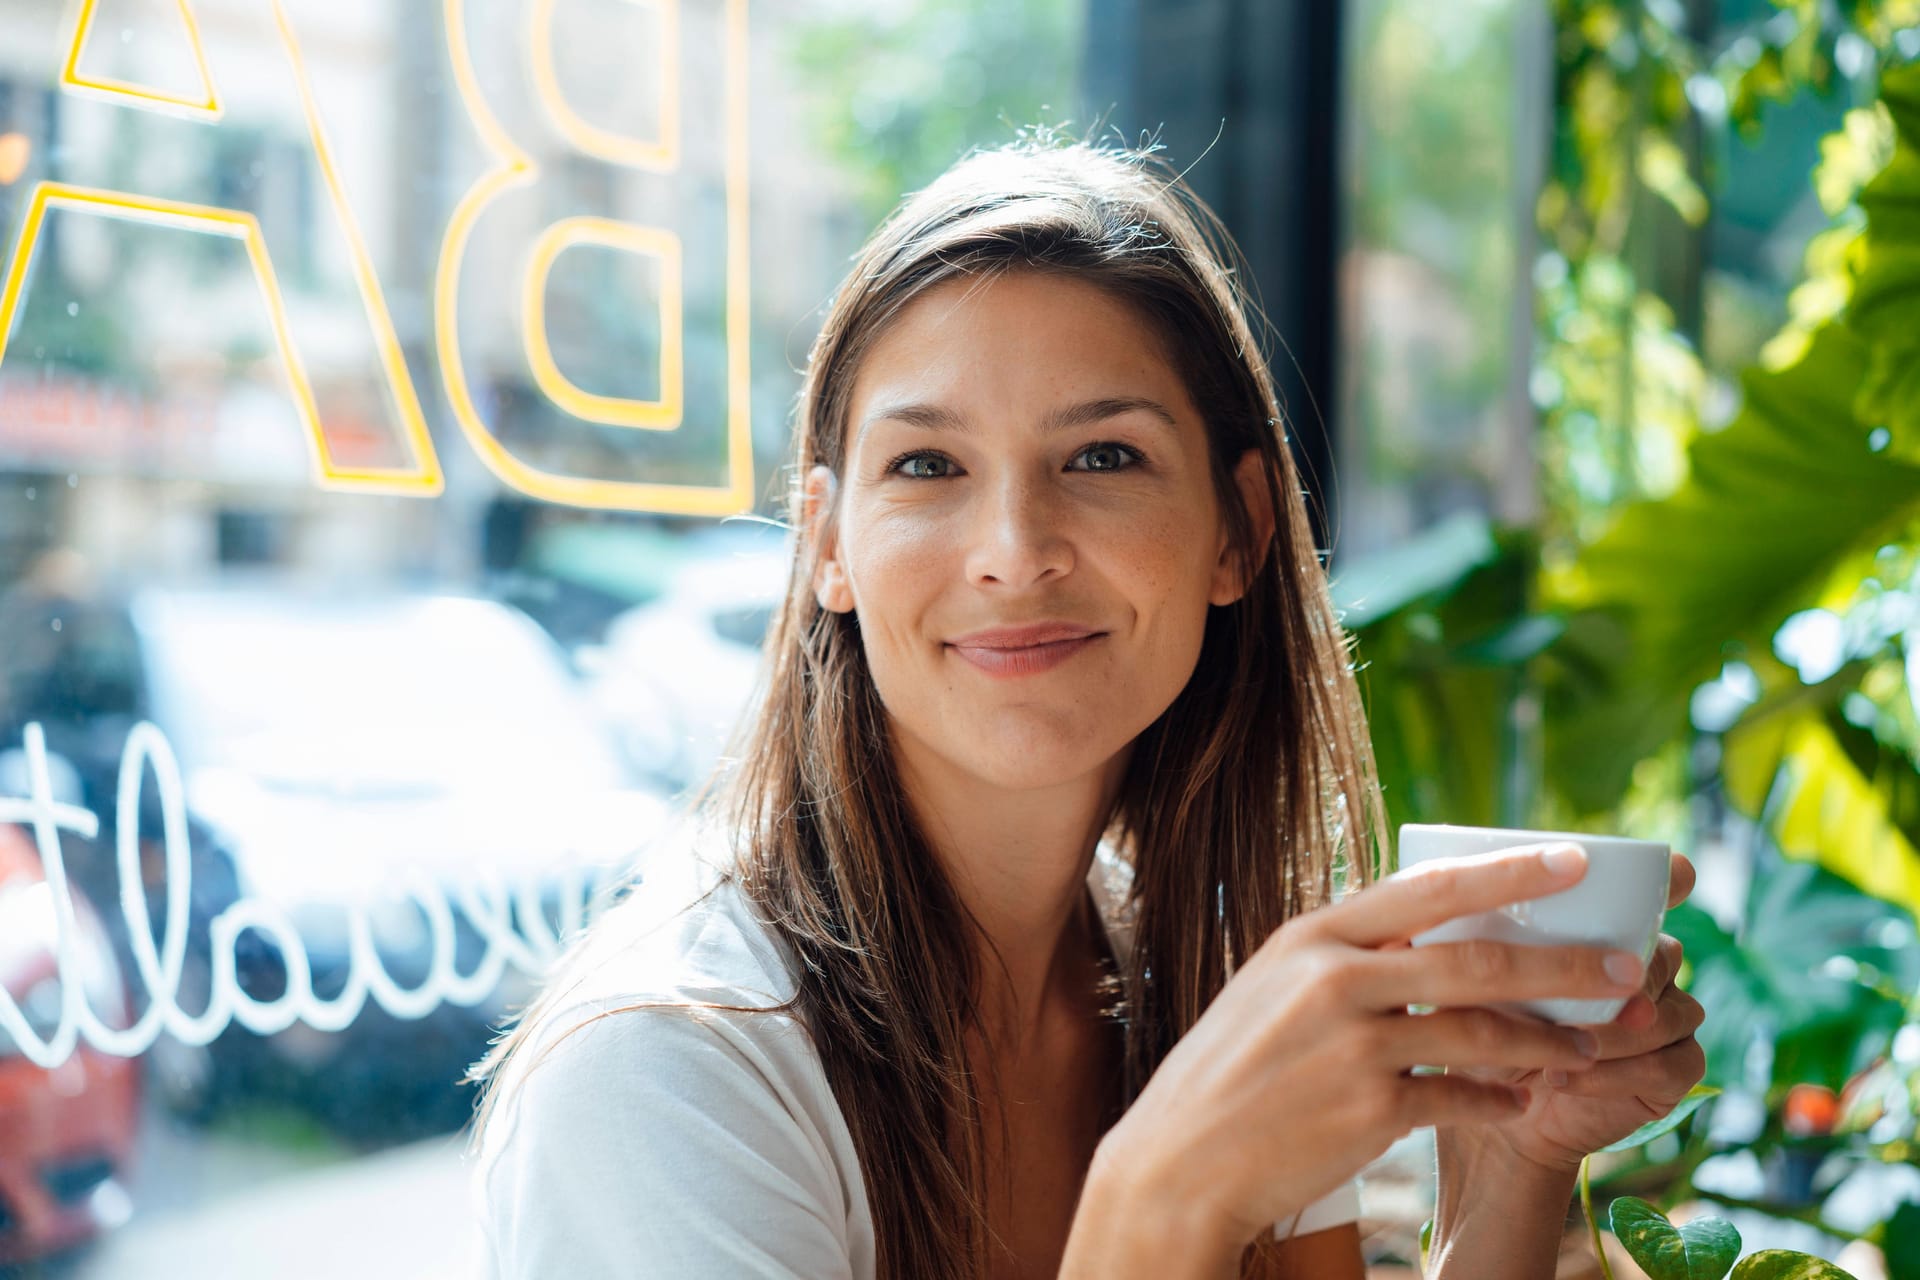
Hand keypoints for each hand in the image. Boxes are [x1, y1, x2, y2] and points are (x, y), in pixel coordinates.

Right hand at [1079, 843, 1644, 1255]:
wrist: (1181, 1160)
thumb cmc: (1231, 1074)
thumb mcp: (1273, 990)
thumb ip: (1343, 960)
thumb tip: (1424, 936)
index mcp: (1311, 936)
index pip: (1428, 886)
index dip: (1509, 870)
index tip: (1574, 859)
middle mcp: (1333, 979)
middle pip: (1476, 958)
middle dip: (1565, 962)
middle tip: (1628, 967)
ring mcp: (1352, 1045)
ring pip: (1483, 1032)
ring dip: (1549, 1040)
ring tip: (1591, 1045)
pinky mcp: (1369, 1111)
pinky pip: (1461, 1100)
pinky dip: (1498, 1102)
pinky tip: (1518, 1107)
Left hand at [1446, 852, 1707, 1175]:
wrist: (1487, 1107)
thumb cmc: (1475, 1023)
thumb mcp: (1467, 974)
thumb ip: (1475, 936)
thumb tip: (1448, 899)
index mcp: (1609, 927)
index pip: (1660, 888)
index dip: (1671, 878)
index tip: (1669, 875)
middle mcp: (1648, 965)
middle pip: (1659, 955)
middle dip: (1618, 975)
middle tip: (1574, 996)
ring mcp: (1669, 1018)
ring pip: (1667, 1013)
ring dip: (1610, 1031)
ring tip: (1553, 1048)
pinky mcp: (1673, 1072)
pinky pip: (1670, 1066)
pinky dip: (1615, 1073)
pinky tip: (1564, 1078)